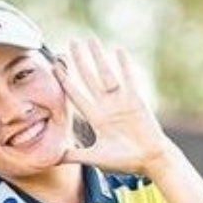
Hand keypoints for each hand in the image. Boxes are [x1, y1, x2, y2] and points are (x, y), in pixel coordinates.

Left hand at [58, 38, 173, 175]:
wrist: (150, 161)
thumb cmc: (125, 162)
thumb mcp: (96, 157)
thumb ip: (75, 155)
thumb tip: (52, 160)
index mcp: (96, 118)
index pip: (77, 95)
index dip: (66, 81)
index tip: (56, 67)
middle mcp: (107, 106)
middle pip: (89, 79)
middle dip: (79, 61)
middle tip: (71, 44)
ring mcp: (121, 101)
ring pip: (106, 74)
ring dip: (98, 57)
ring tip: (89, 40)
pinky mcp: (136, 99)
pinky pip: (128, 78)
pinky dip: (124, 65)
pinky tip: (118, 50)